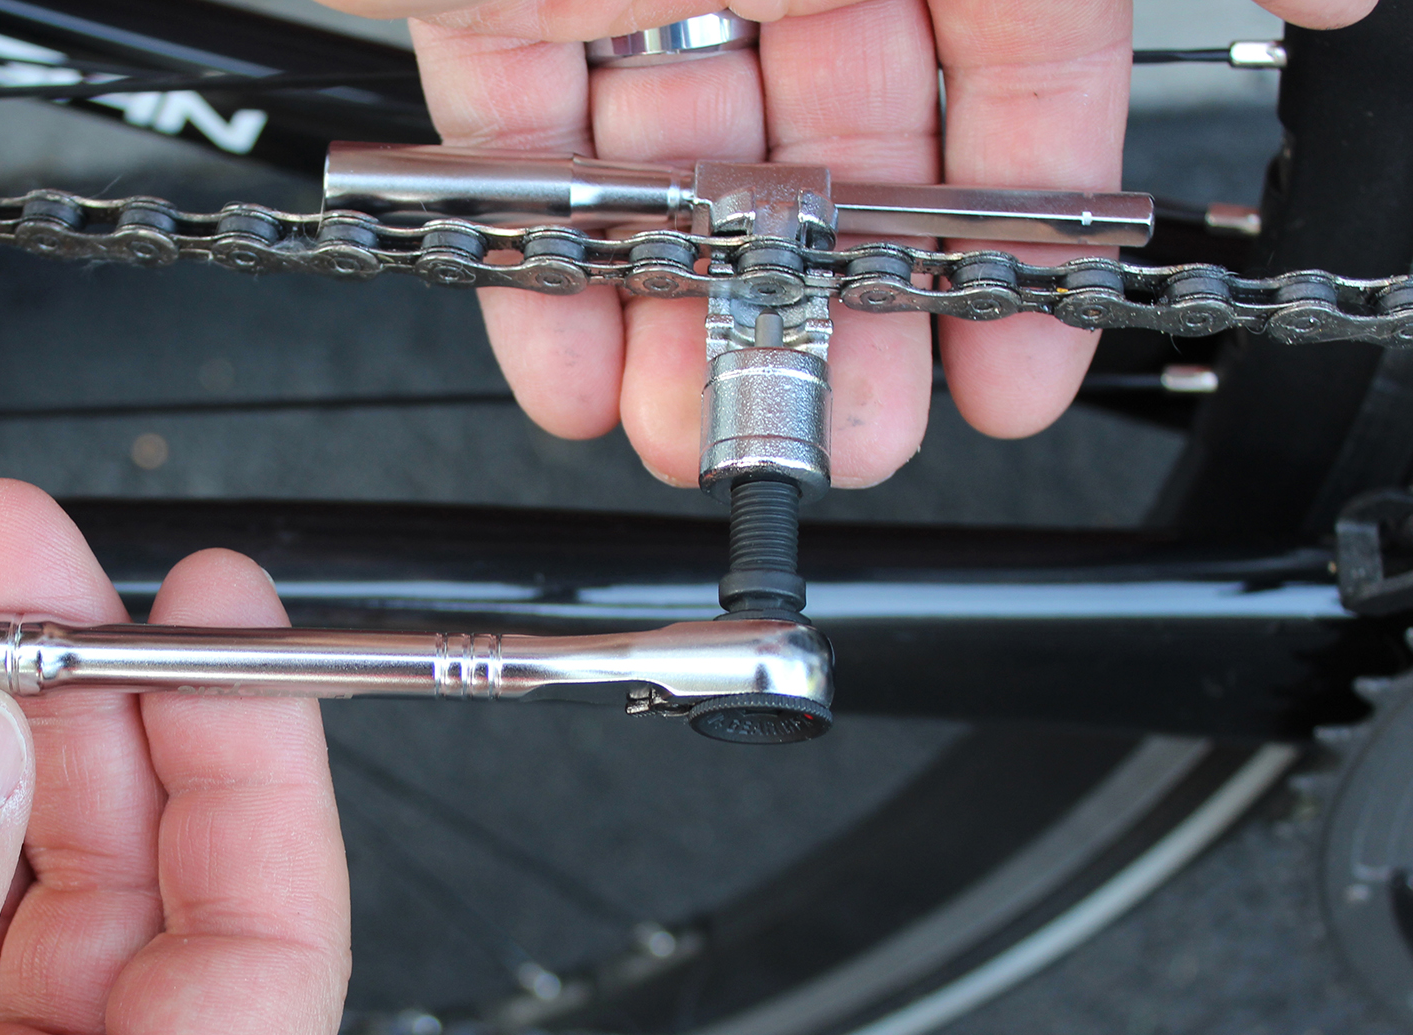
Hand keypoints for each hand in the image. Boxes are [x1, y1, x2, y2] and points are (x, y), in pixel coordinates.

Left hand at [325, 0, 1375, 488]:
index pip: (1023, 88)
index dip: (1020, 240)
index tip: (1013, 372)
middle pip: (839, 160)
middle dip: (843, 319)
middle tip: (848, 434)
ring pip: (683, 173)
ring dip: (690, 323)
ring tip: (698, 436)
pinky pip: (521, 140)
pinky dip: (538, 259)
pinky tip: (573, 373)